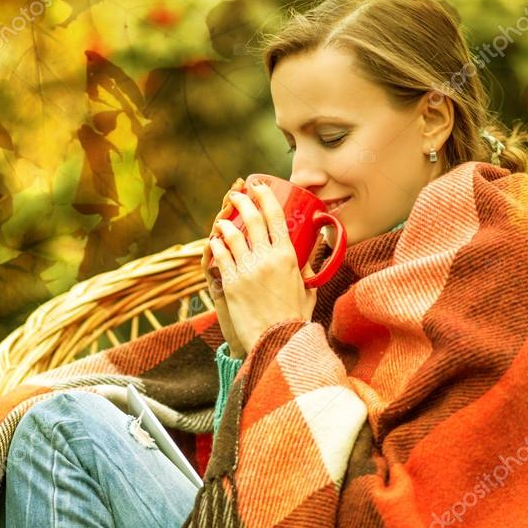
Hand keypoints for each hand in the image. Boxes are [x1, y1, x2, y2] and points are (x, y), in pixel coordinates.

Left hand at [207, 180, 316, 354]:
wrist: (277, 341)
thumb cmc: (295, 318)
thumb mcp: (309, 289)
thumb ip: (309, 269)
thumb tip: (313, 253)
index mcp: (288, 256)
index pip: (275, 216)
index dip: (265, 196)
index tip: (258, 186)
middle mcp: (267, 258)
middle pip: (252, 218)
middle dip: (242, 201)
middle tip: (237, 195)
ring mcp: (247, 269)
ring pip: (232, 235)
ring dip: (225, 222)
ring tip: (223, 219)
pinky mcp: (231, 282)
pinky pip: (220, 256)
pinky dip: (216, 244)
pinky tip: (215, 240)